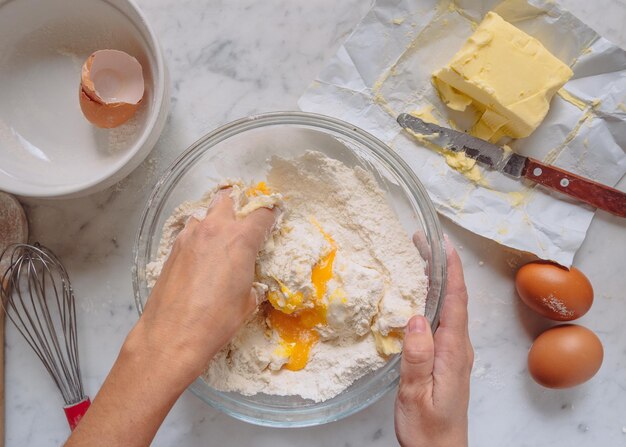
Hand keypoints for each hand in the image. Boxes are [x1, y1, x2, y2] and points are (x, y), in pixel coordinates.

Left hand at [128, 188, 277, 385]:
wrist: (172, 336)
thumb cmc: (215, 321)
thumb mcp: (247, 302)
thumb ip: (251, 279)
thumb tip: (249, 279)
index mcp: (240, 239)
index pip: (262, 213)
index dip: (271, 214)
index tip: (274, 217)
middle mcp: (214, 230)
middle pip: (228, 199)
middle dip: (238, 205)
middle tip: (245, 221)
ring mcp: (189, 236)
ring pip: (205, 214)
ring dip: (215, 220)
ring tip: (220, 240)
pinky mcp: (172, 249)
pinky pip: (190, 232)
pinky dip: (199, 237)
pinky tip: (202, 257)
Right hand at [395, 237, 472, 446]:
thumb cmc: (428, 429)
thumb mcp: (416, 394)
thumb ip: (417, 357)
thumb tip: (416, 318)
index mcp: (453, 351)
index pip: (456, 301)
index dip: (450, 270)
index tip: (442, 243)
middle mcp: (458, 347)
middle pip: (454, 297)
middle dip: (442, 266)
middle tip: (423, 240)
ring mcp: (454, 352)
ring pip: (449, 306)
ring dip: (438, 279)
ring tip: (421, 258)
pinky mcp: (446, 358)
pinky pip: (443, 319)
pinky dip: (434, 298)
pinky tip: (421, 295)